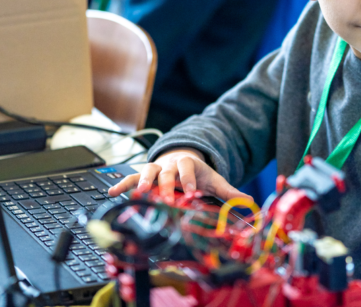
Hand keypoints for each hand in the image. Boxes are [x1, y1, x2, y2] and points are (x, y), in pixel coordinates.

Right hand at [108, 147, 251, 201]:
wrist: (183, 158)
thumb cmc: (199, 173)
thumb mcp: (214, 180)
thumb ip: (229, 191)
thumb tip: (248, 202)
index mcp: (188, 163)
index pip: (188, 168)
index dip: (189, 179)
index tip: (191, 192)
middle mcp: (170, 165)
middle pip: (166, 171)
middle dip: (165, 184)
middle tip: (165, 198)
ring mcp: (156, 168)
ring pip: (146, 171)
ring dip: (141, 182)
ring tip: (137, 193)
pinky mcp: (144, 175)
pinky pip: (132, 178)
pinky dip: (122, 184)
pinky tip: (112, 193)